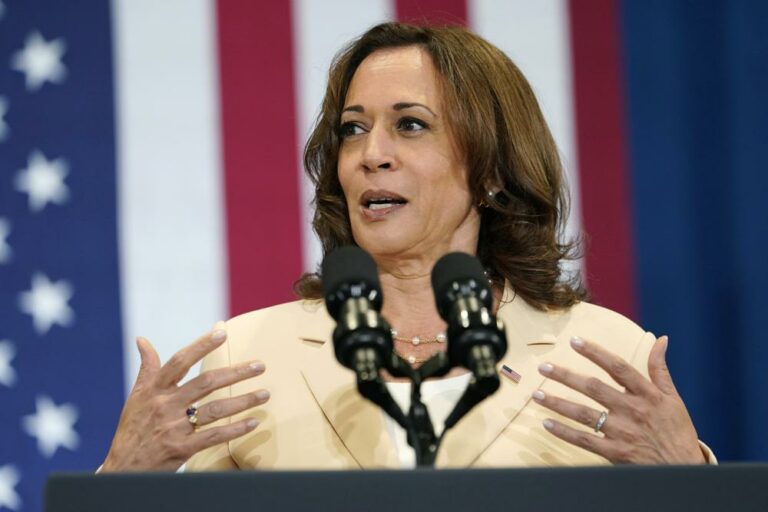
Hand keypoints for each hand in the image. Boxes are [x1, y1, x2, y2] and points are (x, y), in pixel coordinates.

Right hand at [101, 326, 268, 470]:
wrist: (122, 469)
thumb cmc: (132, 428)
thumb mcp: (136, 396)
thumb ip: (147, 368)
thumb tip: (142, 340)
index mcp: (154, 390)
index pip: (180, 361)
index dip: (201, 346)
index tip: (222, 333)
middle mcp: (165, 406)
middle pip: (206, 383)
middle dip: (235, 373)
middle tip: (260, 365)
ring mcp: (174, 428)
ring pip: (214, 409)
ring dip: (243, 400)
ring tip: (265, 394)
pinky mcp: (181, 449)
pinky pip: (213, 436)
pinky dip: (234, 429)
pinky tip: (253, 422)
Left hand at [532, 336, 705, 463]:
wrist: (684, 469)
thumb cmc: (677, 431)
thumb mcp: (674, 398)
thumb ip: (660, 369)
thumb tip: (662, 340)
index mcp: (647, 394)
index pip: (618, 367)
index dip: (595, 352)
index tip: (574, 341)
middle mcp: (633, 410)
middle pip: (594, 388)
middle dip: (566, 376)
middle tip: (543, 367)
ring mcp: (623, 432)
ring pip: (584, 414)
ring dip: (558, 403)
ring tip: (536, 394)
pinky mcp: (616, 452)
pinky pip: (585, 440)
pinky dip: (564, 432)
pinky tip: (547, 423)